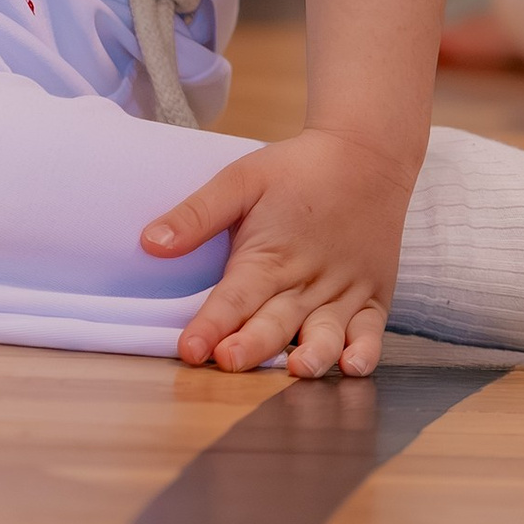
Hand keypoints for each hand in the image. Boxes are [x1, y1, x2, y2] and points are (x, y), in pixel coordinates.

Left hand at [139, 124, 414, 375]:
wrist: (366, 154)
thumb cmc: (297, 170)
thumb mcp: (241, 179)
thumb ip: (198, 215)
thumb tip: (149, 242)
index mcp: (270, 252)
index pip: (234, 295)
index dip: (211, 324)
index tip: (188, 349)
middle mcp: (306, 277)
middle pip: (276, 319)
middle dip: (252, 344)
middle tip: (227, 362)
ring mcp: (343, 289)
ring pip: (325, 330)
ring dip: (312, 352)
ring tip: (297, 369)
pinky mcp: (373, 295)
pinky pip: (373, 329)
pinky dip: (366, 350)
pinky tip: (353, 366)